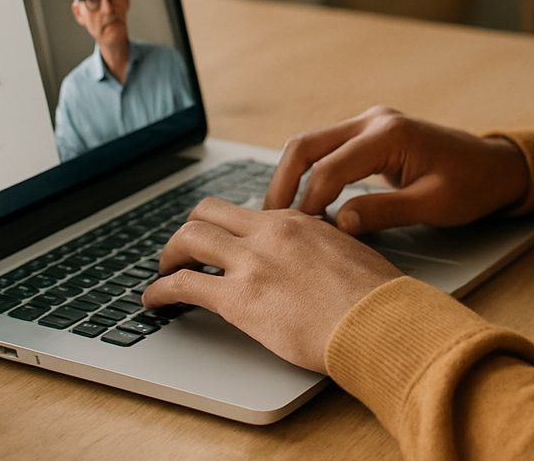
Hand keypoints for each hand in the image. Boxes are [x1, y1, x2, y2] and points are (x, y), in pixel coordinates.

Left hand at [142, 197, 401, 371]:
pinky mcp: (238, 298)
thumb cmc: (376, 299)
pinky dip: (161, 291)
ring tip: (163, 272)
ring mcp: (251, 262)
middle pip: (208, 212)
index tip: (221, 243)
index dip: (227, 227)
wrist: (379, 322)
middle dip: (189, 231)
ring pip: (189, 238)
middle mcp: (269, 232)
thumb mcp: (350, 257)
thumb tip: (319, 266)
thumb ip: (324, 252)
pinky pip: (183, 284)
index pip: (247, 213)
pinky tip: (154, 301)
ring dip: (169, 255)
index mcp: (297, 222)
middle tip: (182, 251)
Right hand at [263, 106, 531, 233]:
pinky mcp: (369, 135)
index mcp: (390, 134)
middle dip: (283, 183)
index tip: (297, 235)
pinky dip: (310, 175)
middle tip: (269, 221)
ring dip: (291, 178)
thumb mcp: (433, 206)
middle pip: (306, 145)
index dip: (309, 203)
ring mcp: (369, 123)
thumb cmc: (472, 186)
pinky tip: (304, 206)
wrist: (496, 167)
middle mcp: (374, 120)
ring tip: (280, 216)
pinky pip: (327, 151)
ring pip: (311, 145)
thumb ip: (384, 212)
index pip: (331, 168)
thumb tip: (339, 224)